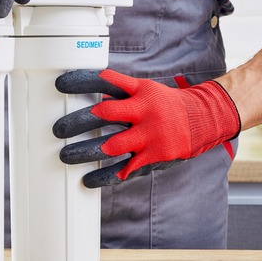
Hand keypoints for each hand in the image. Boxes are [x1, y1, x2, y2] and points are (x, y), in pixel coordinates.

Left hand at [53, 69, 240, 187]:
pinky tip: (87, 179)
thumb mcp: (146, 90)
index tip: (60, 84)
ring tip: (65, 156)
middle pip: (105, 113)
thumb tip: (96, 92)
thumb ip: (122, 91)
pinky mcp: (154, 156)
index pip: (106, 81)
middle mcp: (144, 111)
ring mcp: (149, 135)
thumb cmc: (167, 104)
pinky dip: (104, 176)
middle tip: (58, 129)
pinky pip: (124, 168)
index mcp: (140, 91)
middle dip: (78, 121)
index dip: (82, 82)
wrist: (202, 120)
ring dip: (85, 151)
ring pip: (111, 145)